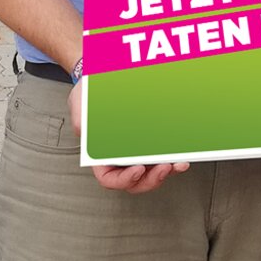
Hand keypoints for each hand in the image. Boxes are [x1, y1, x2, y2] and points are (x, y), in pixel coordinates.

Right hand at [69, 76, 190, 192]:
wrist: (104, 79)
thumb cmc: (90, 95)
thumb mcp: (79, 103)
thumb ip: (79, 118)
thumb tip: (84, 129)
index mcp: (100, 156)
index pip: (109, 179)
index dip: (124, 180)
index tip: (137, 171)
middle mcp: (119, 158)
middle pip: (135, 181)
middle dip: (151, 179)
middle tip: (163, 169)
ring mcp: (136, 152)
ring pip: (151, 173)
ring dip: (167, 172)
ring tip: (178, 164)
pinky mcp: (150, 143)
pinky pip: (161, 158)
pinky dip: (172, 159)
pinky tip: (181, 155)